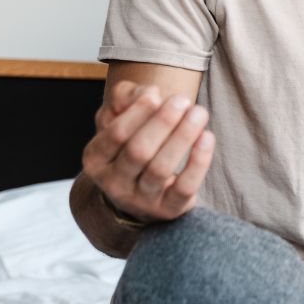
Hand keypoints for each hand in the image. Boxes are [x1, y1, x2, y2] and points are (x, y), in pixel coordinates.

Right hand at [82, 81, 214, 222]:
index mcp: (96, 159)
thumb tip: (149, 93)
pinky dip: (198, 162)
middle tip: (183, 100)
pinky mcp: (167, 210)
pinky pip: (184, 187)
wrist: (140, 192)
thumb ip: (125, 97)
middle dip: (163, 123)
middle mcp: (114, 183)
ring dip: (183, 137)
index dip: (137, 113)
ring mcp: (140, 200)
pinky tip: (207, 137)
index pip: (116, 135)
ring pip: (161, 169)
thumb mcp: (120, 118)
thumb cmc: (132, 143)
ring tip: (199, 113)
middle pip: (139, 151)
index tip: (157, 95)